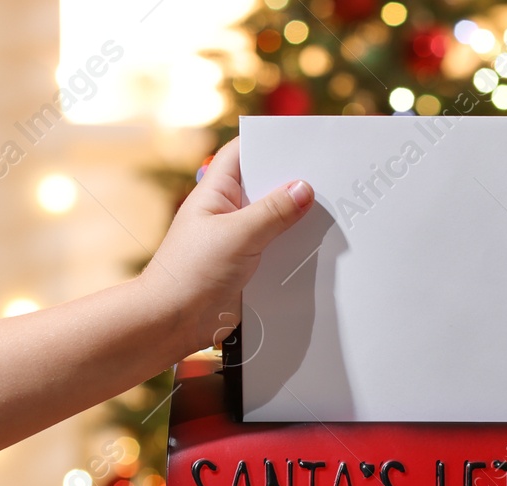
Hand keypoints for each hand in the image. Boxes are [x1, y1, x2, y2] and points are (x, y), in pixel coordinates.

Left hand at [142, 136, 314, 352]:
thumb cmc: (189, 273)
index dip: (269, 143)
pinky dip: (297, 252)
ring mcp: (241, 241)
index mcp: (217, 193)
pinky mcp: (252, 269)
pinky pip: (280, 253)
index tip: (303, 141)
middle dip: (294, 184)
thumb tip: (304, 189)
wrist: (174, 322)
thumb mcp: (235, 236)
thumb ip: (272, 212)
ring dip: (299, 222)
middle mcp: (229, 213)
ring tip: (333, 213)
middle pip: (267, 187)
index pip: (243, 153)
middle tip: (329, 179)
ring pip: (277, 223)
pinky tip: (320, 250)